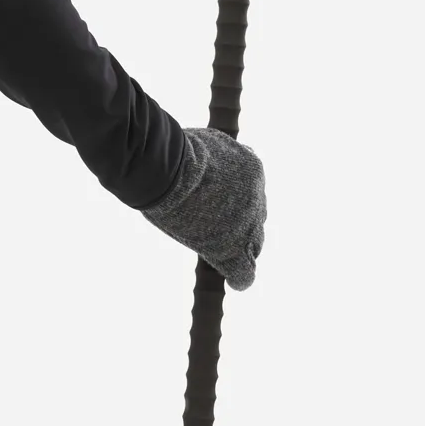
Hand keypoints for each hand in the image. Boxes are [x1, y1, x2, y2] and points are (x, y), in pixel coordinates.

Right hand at [143, 126, 264, 289]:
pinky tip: (235, 281)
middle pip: (256, 219)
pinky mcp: (231, 250)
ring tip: (226, 256)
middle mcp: (256, 197)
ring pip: (254, 244)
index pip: (251, 191)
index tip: (219, 204)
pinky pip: (244, 272)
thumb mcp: (205, 144)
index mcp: (252, 169)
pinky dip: (241, 277)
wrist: (168, 171)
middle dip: (241, 225)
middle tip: (219, 230)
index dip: (235, 201)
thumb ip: (216, 155)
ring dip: (241, 248)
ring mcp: (246, 225)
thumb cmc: (175, 153)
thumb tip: (208, 160)